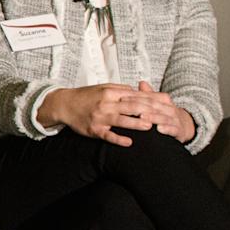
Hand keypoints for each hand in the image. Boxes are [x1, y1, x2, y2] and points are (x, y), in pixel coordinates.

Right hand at [40, 82, 181, 145]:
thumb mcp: (103, 87)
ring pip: (121, 120)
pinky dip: (118, 139)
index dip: (151, 100)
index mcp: (110, 93)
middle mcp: (106, 104)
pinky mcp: (94, 129)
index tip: (164, 104)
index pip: (135, 96)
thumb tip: (138, 91)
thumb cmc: (86, 96)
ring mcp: (100, 117)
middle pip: (131, 107)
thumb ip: (121, 89)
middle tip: (163, 116)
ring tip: (150, 127)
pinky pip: (107, 135)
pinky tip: (129, 142)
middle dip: (149, 111)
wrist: (64, 104)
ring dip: (136, 123)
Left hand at [129, 80, 197, 142]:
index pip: (148, 97)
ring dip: (152, 117)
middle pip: (154, 106)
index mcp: (164, 100)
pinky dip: (167, 129)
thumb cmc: (167, 114)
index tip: (122, 98)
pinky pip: (173, 130)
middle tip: (128, 107)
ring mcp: (175, 120)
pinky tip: (159, 129)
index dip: (135, 97)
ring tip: (142, 116)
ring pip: (163, 117)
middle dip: (141, 106)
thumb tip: (141, 83)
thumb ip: (149, 94)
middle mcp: (170, 108)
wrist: (186, 126)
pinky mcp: (178, 131)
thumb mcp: (159, 103)